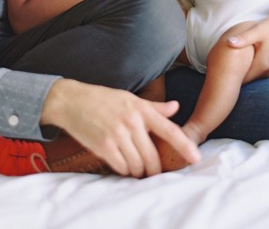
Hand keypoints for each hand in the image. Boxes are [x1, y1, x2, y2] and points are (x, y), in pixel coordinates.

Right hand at [40, 79, 200, 177]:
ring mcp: (117, 135)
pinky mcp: (103, 146)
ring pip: (137, 165)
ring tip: (134, 164)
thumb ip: (154, 107)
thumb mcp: (130, 98)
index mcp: (141, 109)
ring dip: (138, 170)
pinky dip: (124, 170)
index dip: (184, 146)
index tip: (195, 158)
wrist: (72, 101)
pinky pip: (121, 167)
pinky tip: (122, 163)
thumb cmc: (103, 99)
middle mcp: (132, 122)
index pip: (169, 130)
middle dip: (154, 169)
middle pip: (153, 156)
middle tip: (152, 170)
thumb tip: (176, 107)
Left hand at [227, 12, 268, 78]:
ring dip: (248, 73)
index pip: (243, 79)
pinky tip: (250, 62)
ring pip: (257, 77)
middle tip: (225, 71)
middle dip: (238, 76)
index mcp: (262, 64)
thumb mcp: (258, 31)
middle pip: (249, 79)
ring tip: (234, 68)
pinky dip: (256, 70)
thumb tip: (228, 43)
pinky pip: (265, 73)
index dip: (231, 78)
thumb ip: (243, 39)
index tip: (221, 74)